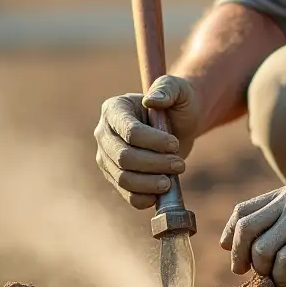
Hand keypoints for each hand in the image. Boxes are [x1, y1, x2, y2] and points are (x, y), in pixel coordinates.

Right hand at [94, 75, 199, 208]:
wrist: (181, 124)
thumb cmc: (178, 104)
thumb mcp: (178, 89)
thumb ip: (167, 89)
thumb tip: (152, 100)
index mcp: (114, 109)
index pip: (129, 131)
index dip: (153, 142)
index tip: (175, 144)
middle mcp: (104, 133)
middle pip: (124, 157)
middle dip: (155, 164)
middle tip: (180, 165)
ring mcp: (107, 157)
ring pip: (123, 178)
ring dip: (150, 183)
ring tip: (171, 181)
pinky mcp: (115, 176)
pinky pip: (126, 194)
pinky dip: (143, 198)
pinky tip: (160, 193)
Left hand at [221, 183, 285, 286]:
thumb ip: (270, 232)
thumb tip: (228, 243)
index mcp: (285, 195)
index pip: (242, 212)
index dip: (231, 237)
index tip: (235, 259)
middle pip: (246, 230)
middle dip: (241, 257)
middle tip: (250, 275)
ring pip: (262, 249)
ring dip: (265, 272)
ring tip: (278, 280)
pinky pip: (283, 261)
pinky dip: (281, 279)